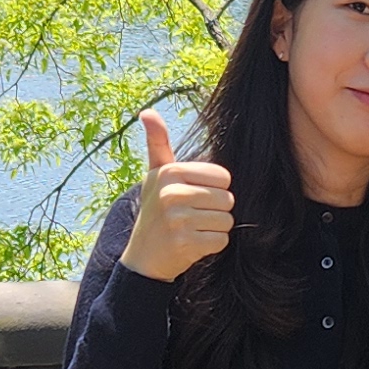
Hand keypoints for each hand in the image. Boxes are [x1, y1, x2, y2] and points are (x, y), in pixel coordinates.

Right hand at [120, 109, 234, 281]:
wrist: (142, 257)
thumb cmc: (155, 210)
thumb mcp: (155, 174)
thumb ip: (158, 143)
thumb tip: (146, 112)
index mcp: (169, 172)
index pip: (223, 177)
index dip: (214, 189)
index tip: (193, 197)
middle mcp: (171, 193)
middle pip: (226, 199)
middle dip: (215, 211)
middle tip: (191, 217)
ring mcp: (178, 220)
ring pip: (226, 220)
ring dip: (214, 228)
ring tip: (192, 230)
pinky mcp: (185, 244)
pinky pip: (221, 240)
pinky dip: (212, 245)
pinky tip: (192, 244)